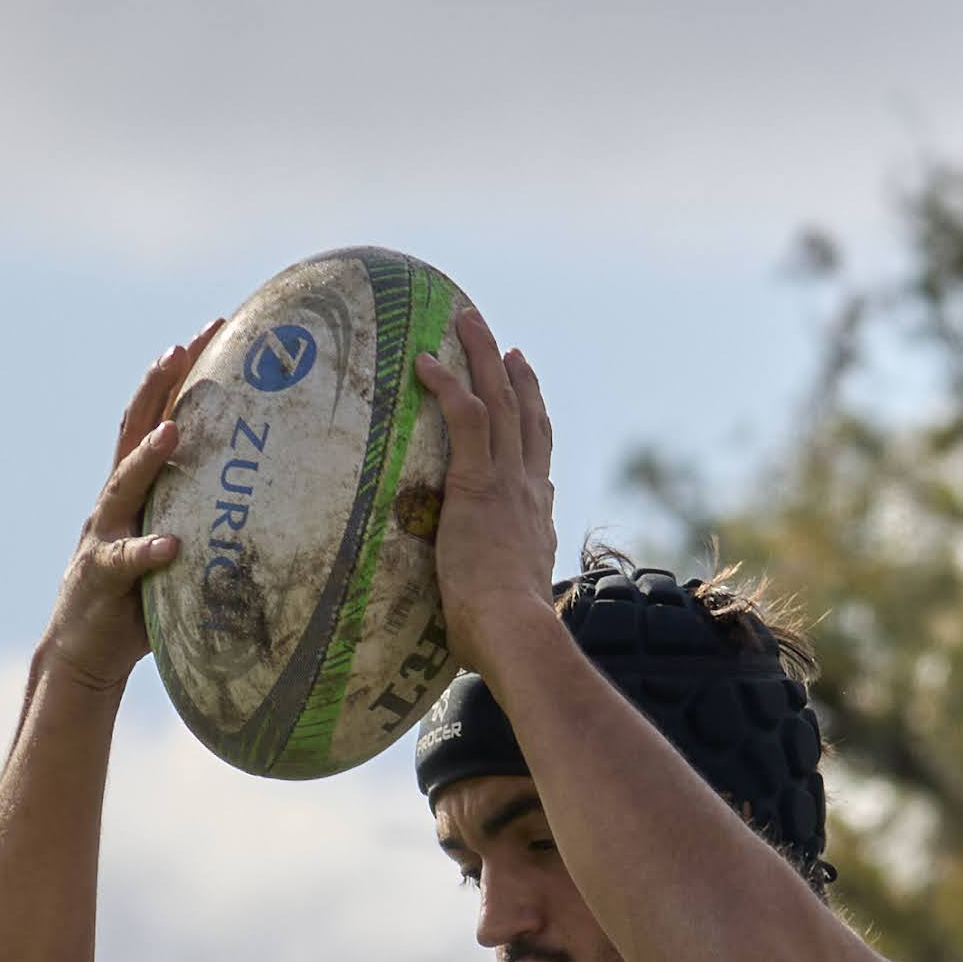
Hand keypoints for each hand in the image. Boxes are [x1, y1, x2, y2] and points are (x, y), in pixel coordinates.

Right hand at [44, 333, 216, 696]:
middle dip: (159, 386)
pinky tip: (172, 546)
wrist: (84, 652)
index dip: (181, 373)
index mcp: (137, 489)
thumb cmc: (142, 601)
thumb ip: (211, 522)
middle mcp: (115, 501)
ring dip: (148, 456)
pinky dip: (148, 552)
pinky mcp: (100, 578)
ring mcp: (103, 535)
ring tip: (173, 430)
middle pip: (134, 430)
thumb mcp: (180, 550)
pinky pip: (126, 562)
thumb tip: (283, 504)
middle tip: (185, 345)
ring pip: (124, 485)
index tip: (215, 327)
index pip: (158, 416)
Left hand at [409, 307, 557, 678]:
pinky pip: (464, 419)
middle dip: (514, 375)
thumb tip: (472, 628)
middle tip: (505, 343)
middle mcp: (529, 491)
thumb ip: (492, 602)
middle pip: (525, 416)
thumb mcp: (504, 612)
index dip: (534, 425)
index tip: (529, 401)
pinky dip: (447, 386)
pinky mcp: (479, 484)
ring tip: (469, 320)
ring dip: (484, 357)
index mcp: (537, 519)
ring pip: (500, 402)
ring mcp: (508, 483)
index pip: (538, 461)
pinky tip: (425, 361)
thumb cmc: (504, 641)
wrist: (518, 633)